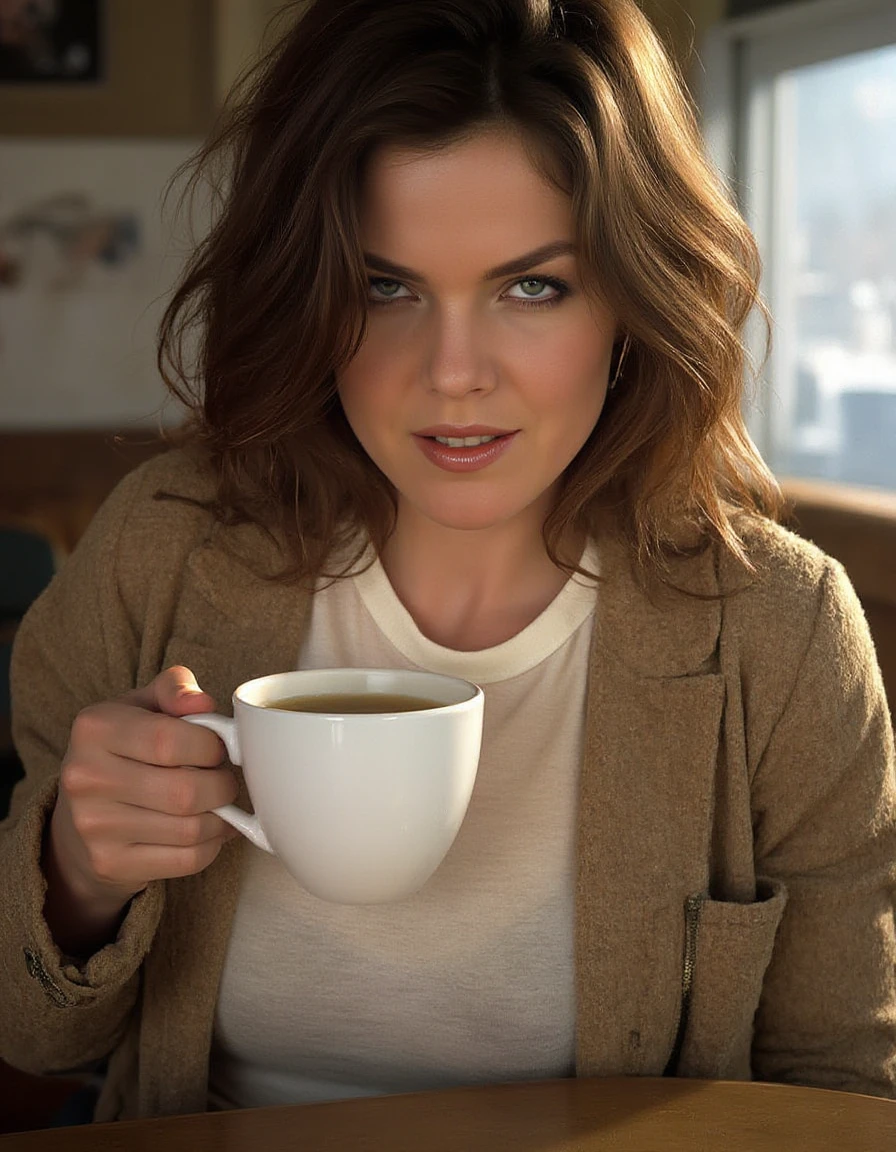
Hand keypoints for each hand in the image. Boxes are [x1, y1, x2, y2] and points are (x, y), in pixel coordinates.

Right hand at [43, 666, 238, 950]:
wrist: (78, 820)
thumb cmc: (126, 751)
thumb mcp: (142, 706)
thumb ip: (175, 689)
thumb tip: (202, 703)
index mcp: (95, 728)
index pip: (170, 739)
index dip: (211, 745)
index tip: (221, 747)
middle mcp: (85, 777)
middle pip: (186, 791)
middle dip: (222, 785)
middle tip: (224, 778)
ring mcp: (94, 826)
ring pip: (191, 829)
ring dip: (221, 817)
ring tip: (218, 803)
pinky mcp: (110, 863)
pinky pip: (187, 860)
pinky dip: (211, 845)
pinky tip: (208, 830)